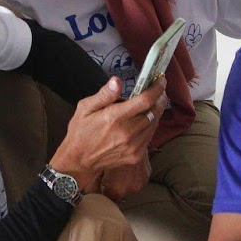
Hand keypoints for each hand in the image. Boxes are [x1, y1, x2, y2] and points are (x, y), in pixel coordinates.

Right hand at [47, 78, 165, 193]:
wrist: (79, 160)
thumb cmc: (81, 131)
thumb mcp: (85, 108)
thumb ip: (104, 95)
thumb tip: (117, 81)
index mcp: (114, 118)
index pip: (145, 100)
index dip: (156, 89)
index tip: (160, 80)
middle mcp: (127, 132)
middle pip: (154, 112)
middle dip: (160, 98)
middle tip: (159, 90)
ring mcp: (133, 146)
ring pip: (154, 124)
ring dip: (156, 112)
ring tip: (152, 103)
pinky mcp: (136, 156)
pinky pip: (149, 136)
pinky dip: (150, 126)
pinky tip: (143, 120)